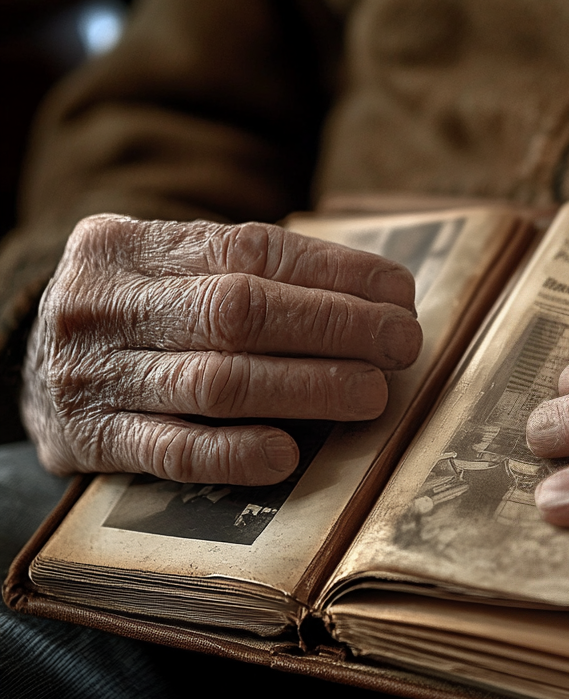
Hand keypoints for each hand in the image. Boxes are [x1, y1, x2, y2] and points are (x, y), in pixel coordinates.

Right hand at [22, 215, 421, 484]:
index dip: (335, 272)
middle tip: (401, 345)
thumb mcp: (167, 271)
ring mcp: (95, 374)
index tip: (398, 293)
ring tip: (372, 394)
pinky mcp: (93, 440)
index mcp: (131, 244)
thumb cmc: (136, 317)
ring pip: (217, 381)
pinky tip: (291, 454)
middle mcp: (106, 302)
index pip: (251, 249)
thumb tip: (374, 299)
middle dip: (336, 327)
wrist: (28, 368)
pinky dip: (237, 454)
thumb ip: (245, 274)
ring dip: (308, 388)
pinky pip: (174, 451)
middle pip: (240, 311)